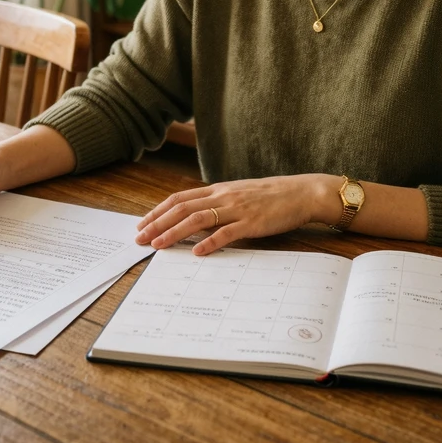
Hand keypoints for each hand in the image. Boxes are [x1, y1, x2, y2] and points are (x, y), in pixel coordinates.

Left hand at [134, 174, 334, 255]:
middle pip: (182, 208)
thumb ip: (218, 206)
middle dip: (158, 223)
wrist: (301, 192)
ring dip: (175, 232)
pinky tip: (197, 252)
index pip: (180, 199)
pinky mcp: (252, 222)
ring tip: (158, 245)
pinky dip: (210, 242)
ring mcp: (237, 209)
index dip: (158, 211)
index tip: (142, 223)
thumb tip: (195, 221)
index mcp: (218, 190)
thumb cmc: (271, 196)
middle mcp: (223, 197)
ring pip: (198, 219)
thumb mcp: (239, 195)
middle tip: (140, 237)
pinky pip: (227, 233)